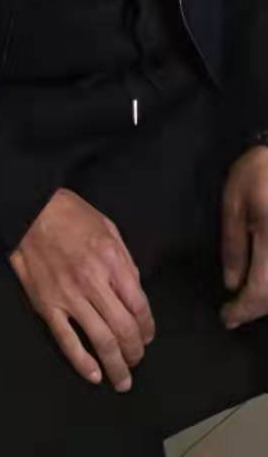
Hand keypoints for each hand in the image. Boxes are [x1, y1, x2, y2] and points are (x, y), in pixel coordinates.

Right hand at [10, 188, 154, 390]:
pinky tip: (93, 375)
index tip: (148, 337)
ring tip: (121, 379)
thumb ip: (124, 262)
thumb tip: (134, 293)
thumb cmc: (70, 214)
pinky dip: (81, 361)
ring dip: (116, 365)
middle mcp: (93, 282)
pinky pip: (66, 339)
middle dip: (135, 352)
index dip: (149, 328)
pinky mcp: (46, 304)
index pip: (140, 307)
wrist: (27, 209)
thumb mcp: (108, 228)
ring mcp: (68, 296)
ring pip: (100, 340)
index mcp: (112, 262)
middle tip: (136, 360)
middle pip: (124, 329)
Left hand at [221, 146, 267, 328]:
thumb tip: (232, 284)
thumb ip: (234, 246)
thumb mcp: (234, 204)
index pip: (262, 290)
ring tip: (249, 303)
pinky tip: (265, 284)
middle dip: (259, 309)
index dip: (244, 310)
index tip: (226, 318)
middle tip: (236, 314)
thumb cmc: (259, 172)